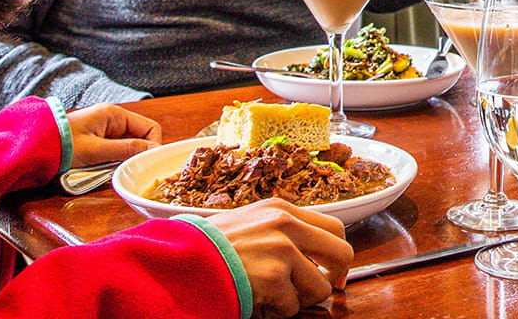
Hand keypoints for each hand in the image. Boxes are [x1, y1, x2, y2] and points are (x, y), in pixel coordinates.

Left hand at [66, 103, 161, 165]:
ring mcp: (104, 130)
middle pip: (139, 138)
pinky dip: (112, 162)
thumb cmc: (63, 144)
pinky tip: (103, 169)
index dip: (153, 145)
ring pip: (127, 147)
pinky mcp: (97, 141)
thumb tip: (153, 150)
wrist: (35, 147)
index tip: (148, 163)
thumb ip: (126, 150)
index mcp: (115, 115)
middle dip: (136, 155)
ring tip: (110, 170)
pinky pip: (114, 152)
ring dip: (122, 160)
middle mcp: (112, 120)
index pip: (150, 128)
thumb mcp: (96, 150)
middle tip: (129, 170)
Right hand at [204, 199, 351, 316]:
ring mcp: (281, 250)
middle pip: (342, 253)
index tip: (330, 271)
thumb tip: (314, 258)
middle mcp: (286, 224)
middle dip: (333, 278)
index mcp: (282, 210)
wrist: (176, 261)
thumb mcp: (249, 225)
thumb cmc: (208, 249)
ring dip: (296, 300)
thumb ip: (282, 234)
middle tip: (314, 292)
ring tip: (267, 295)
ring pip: (319, 287)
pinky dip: (274, 313)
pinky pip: (291, 308)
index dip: (336, 255)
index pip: (335, 226)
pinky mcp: (273, 277)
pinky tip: (254, 301)